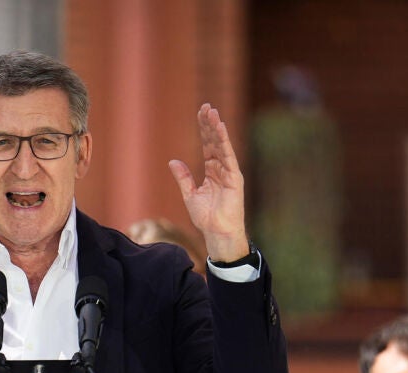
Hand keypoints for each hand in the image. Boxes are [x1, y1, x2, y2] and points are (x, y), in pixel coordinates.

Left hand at [168, 104, 248, 262]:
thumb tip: (173, 161)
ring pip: (222, 145)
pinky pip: (228, 155)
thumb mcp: (189, 194)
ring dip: (217, 128)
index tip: (201, 113)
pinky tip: (220, 128)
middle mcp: (221, 168)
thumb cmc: (206, 217)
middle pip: (214, 141)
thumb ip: (183, 177)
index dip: (204, 129)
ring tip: (212, 112)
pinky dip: (224, 141)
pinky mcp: (234, 177)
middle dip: (210, 124)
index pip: (207, 145)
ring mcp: (229, 171)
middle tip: (206, 106)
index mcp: (211, 171)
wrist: (216, 232)